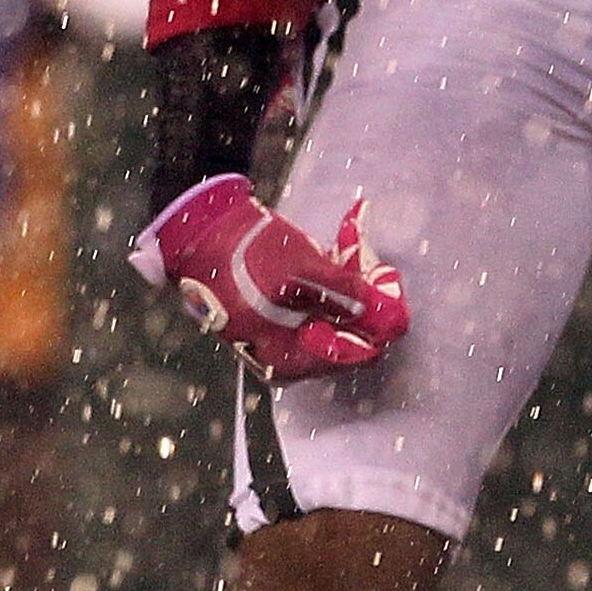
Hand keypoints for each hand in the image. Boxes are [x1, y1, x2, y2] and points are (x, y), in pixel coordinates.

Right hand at [130, 176, 407, 380]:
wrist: (197, 230)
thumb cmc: (245, 254)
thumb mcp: (304, 273)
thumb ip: (351, 297)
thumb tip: (394, 321)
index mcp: (289, 360)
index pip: (359, 353)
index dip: (379, 318)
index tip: (386, 280)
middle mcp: (284, 358)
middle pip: (348, 333)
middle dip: (364, 294)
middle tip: (368, 257)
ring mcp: (278, 336)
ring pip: (335, 314)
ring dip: (348, 278)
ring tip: (350, 237)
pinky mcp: (274, 314)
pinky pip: (316, 302)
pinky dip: (328, 276)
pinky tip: (336, 241)